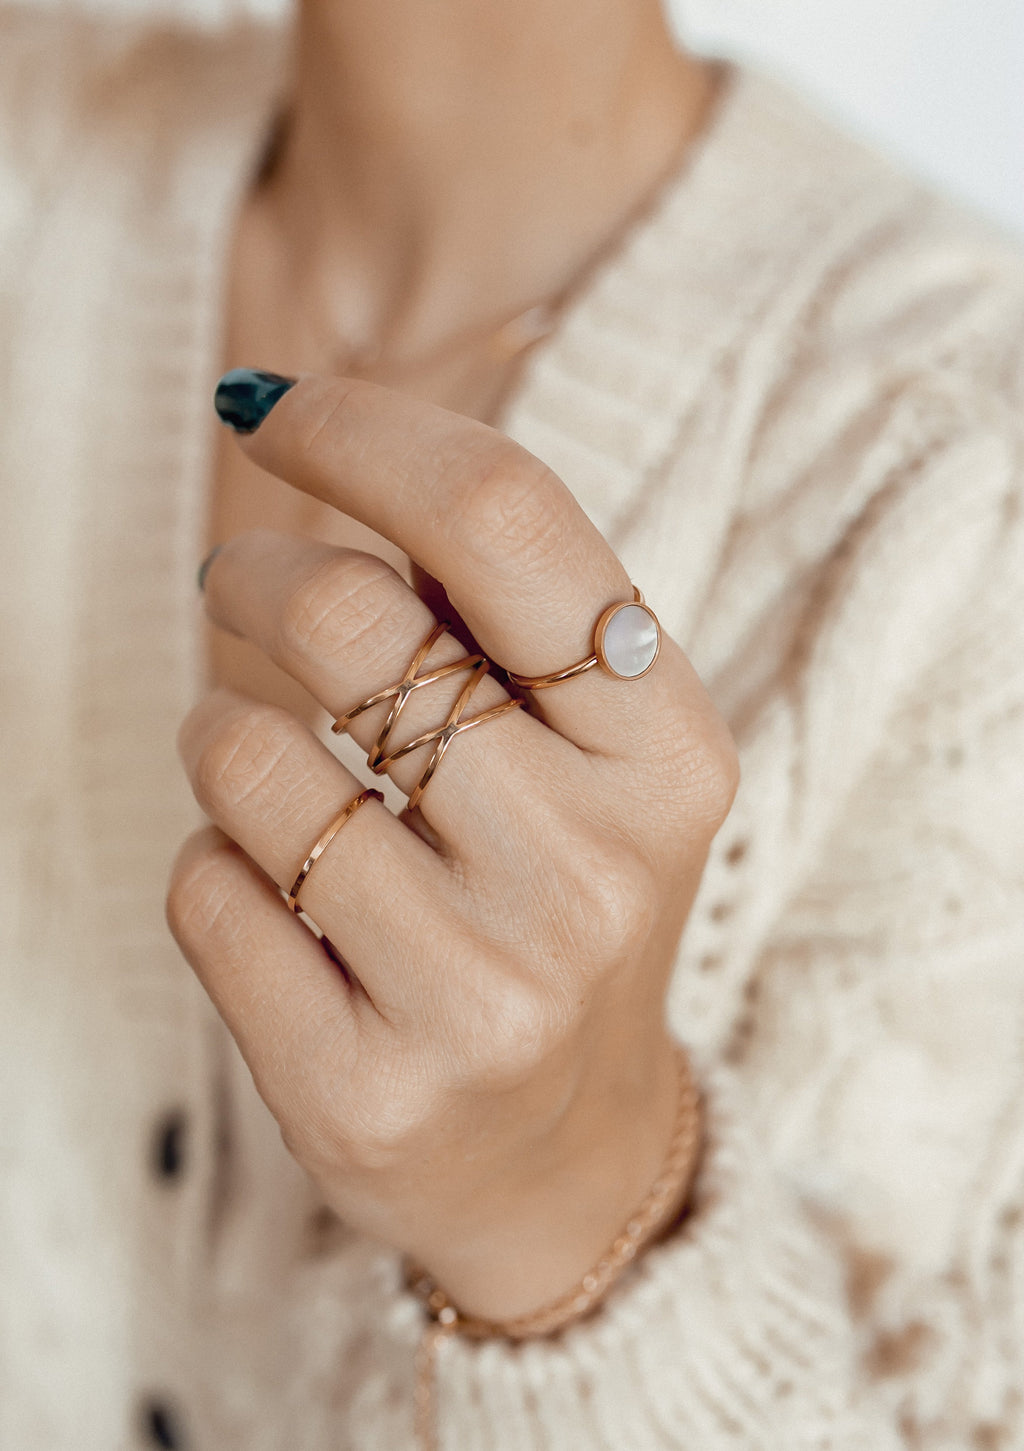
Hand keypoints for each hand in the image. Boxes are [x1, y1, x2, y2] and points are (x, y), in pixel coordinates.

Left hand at [167, 372, 738, 1321]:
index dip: (360, 428)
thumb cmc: (562, 902)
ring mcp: (479, 991)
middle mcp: (590, 869)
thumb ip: (508, 607)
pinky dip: (213, 860)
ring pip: (243, 755)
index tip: (269, 406)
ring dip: (222, 730)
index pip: (500, 515)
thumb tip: (352, 419)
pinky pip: (203, 888)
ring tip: (274, 767)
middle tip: (242, 586)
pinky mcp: (363, 1090)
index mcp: (667, 749)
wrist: (563, 1154)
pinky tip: (282, 899)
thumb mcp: (601, 753)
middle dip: (253, 572)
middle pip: (344, 614)